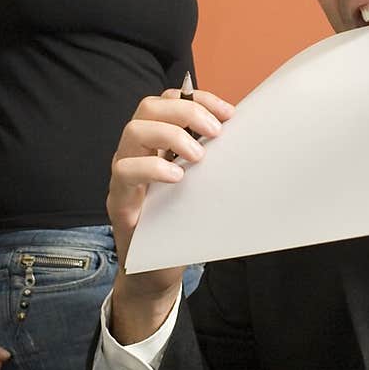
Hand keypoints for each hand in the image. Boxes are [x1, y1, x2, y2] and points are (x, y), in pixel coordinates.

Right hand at [107, 85, 233, 340]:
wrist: (157, 270)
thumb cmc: (181, 223)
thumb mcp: (201, 184)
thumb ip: (212, 159)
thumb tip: (249, 138)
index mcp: (156, 142)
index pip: (168, 99)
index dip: (198, 99)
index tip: (228, 113)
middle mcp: (136, 151)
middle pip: (148, 107)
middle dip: (185, 111)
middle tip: (215, 132)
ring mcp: (124, 174)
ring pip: (133, 132)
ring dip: (171, 135)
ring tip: (198, 155)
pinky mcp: (118, 201)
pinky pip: (125, 171)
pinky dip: (152, 168)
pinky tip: (177, 177)